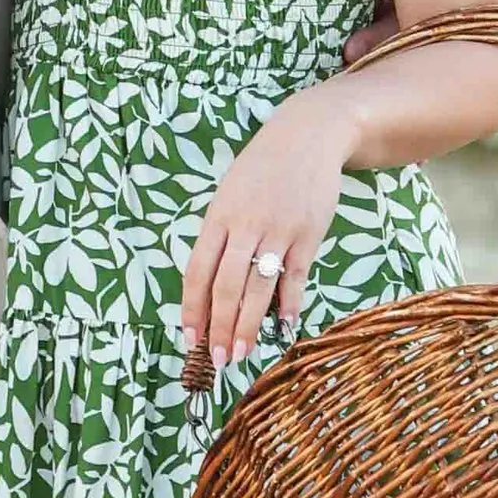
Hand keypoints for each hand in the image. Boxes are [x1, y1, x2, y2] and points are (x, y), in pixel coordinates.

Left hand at [181, 93, 347, 370]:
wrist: (307, 136)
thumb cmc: (262, 169)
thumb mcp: (229, 195)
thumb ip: (220, 237)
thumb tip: (210, 286)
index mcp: (218, 217)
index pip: (197, 271)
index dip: (192, 309)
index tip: (189, 339)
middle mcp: (245, 226)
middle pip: (226, 286)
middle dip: (219, 328)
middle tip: (216, 360)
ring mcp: (278, 231)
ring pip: (258, 287)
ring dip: (248, 325)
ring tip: (241, 353)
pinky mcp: (308, 234)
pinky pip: (295, 277)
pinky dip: (288, 304)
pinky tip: (282, 327)